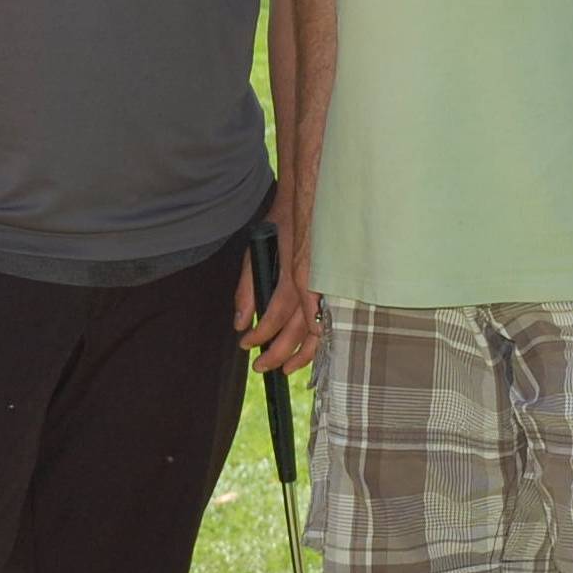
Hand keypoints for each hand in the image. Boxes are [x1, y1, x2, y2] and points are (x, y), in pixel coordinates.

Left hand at [236, 227, 321, 375]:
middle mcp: (313, 285)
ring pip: (318, 330)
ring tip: (285, 368)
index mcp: (293, 276)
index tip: (246, 344)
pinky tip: (306, 349)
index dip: (260, 336)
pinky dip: (316, 338)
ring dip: (301, 354)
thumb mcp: (254, 256)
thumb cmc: (279, 229)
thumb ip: (246, 291)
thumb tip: (240, 324)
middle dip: (279, 353)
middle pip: (298, 331)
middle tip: (262, 368)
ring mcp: (327, 287)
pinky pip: (328, 320)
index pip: (275, 317)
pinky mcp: (332, 287)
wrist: (307, 205)